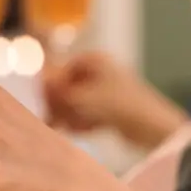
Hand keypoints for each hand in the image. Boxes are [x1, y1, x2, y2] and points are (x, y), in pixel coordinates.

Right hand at [42, 51, 186, 149]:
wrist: (153, 128)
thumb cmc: (119, 106)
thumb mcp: (82, 98)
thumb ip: (56, 92)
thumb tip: (37, 85)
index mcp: (96, 61)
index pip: (63, 69)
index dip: (52, 86)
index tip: (42, 101)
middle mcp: (101, 72)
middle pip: (69, 87)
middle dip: (60, 105)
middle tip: (50, 120)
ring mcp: (107, 91)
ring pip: (77, 103)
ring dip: (70, 116)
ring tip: (70, 127)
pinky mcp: (111, 110)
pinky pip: (88, 114)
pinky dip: (83, 123)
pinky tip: (87, 130)